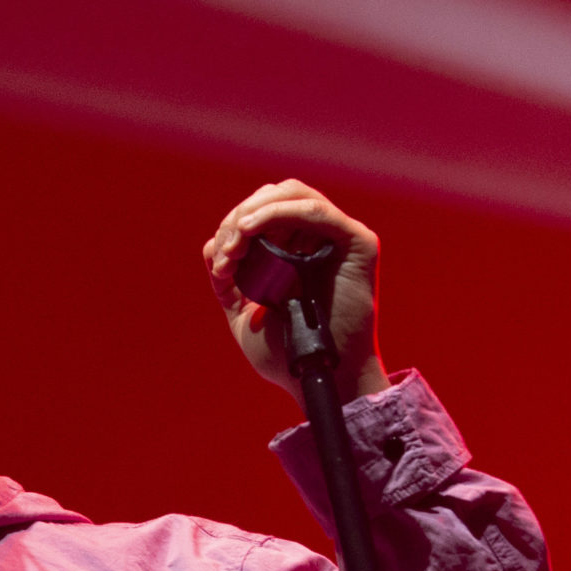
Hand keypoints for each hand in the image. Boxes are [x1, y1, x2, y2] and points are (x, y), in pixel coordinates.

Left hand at [204, 180, 387, 406]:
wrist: (315, 376)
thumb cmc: (285, 352)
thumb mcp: (242, 313)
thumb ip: (227, 280)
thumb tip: (212, 244)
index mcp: (294, 249)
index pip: (261, 212)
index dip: (233, 227)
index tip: (220, 264)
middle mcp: (317, 237)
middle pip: (273, 196)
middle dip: (239, 218)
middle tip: (226, 254)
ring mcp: (338, 237)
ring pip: (293, 194)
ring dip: (255, 213)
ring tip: (235, 243)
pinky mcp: (357, 242)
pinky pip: (317, 211)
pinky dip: (281, 212)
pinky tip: (251, 229)